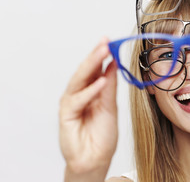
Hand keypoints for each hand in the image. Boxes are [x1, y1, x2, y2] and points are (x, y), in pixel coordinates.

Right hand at [59, 37, 117, 177]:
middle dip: (95, 55)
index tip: (110, 41)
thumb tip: (113, 63)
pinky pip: (78, 100)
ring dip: (91, 66)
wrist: (96, 158)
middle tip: (105, 42)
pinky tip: (100, 82)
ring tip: (103, 52)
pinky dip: (89, 91)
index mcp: (90, 90)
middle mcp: (79, 94)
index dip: (101, 55)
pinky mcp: (66, 114)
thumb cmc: (102, 135)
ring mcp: (71, 103)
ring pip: (79, 80)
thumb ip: (110, 85)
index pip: (95, 69)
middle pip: (86, 71)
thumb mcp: (110, 105)